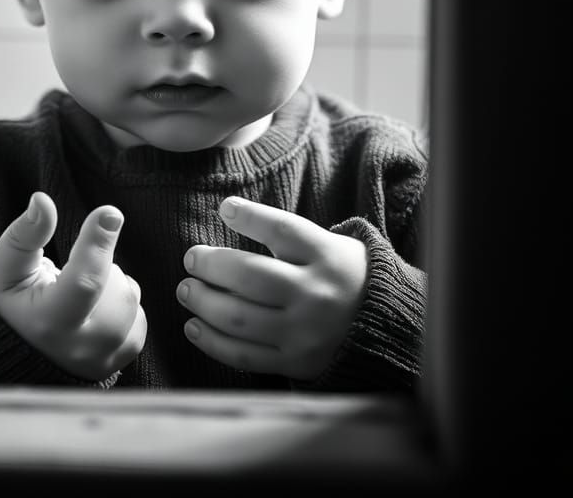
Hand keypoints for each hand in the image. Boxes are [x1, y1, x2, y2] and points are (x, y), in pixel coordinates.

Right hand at [0, 191, 146, 381]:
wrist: (12, 352)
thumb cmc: (10, 300)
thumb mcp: (4, 265)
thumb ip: (25, 234)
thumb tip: (42, 202)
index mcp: (48, 323)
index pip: (85, 282)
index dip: (98, 244)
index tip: (109, 213)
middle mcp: (80, 348)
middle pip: (118, 288)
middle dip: (100, 267)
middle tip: (69, 278)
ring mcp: (101, 360)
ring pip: (130, 300)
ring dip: (113, 286)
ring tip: (81, 296)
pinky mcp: (118, 363)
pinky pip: (140, 319)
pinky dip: (124, 307)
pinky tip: (96, 310)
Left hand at [178, 196, 367, 380]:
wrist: (386, 327)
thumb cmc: (343, 275)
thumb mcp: (331, 244)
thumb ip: (288, 234)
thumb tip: (230, 212)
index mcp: (327, 256)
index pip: (283, 230)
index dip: (250, 217)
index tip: (225, 208)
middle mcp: (317, 294)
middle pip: (251, 275)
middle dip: (211, 265)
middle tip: (191, 258)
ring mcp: (306, 332)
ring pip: (240, 317)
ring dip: (203, 302)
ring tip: (187, 290)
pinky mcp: (296, 363)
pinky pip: (245, 355)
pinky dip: (212, 342)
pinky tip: (194, 326)